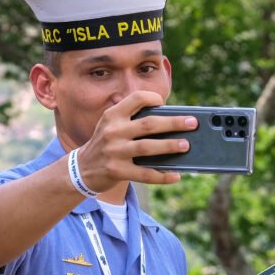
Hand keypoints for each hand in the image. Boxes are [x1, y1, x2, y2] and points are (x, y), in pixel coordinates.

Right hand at [74, 90, 198, 192]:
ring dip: (169, 146)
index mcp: (113, 116)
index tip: (164, 102)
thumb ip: (132, 121)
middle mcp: (113, 131)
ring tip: (186, 145)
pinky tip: (175, 175)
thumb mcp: (112, 126)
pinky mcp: (117, 171)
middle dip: (173, 123)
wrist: (82, 169)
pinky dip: (162, 176)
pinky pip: (144, 174)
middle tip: (192, 123)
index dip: (152, 98)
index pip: (135, 98)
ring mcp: (114, 152)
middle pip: (148, 124)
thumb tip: (171, 123)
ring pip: (147, 147)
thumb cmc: (106, 144)